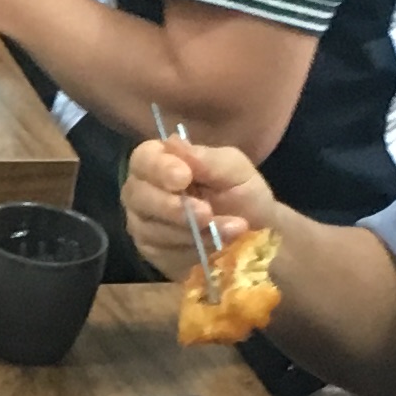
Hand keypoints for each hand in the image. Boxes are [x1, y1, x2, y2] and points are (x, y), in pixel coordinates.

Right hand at [122, 134, 275, 283]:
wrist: (258, 239)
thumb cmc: (244, 197)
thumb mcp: (236, 172)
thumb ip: (207, 159)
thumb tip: (173, 142)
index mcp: (161, 161)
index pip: (143, 158)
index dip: (159, 168)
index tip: (184, 177)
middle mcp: (144, 191)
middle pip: (137, 196)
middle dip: (173, 207)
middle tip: (206, 213)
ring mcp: (144, 225)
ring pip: (151, 229)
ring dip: (192, 231)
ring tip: (230, 229)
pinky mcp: (154, 253)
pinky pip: (164, 253)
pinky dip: (194, 250)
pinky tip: (218, 246)